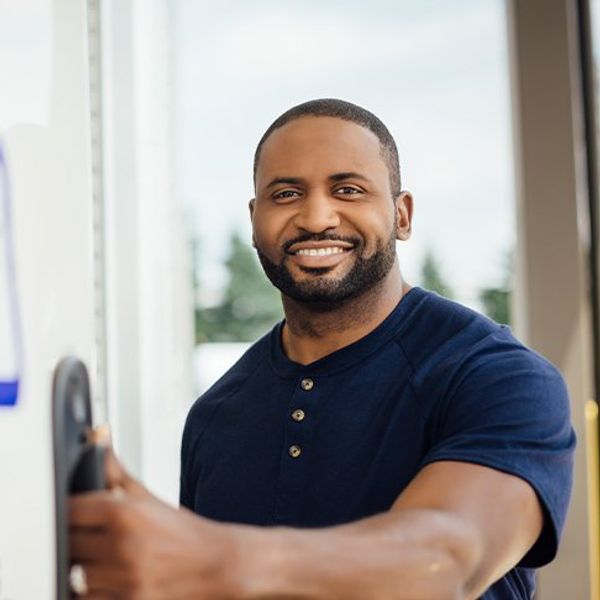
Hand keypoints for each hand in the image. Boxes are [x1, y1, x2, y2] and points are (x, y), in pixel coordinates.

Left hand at [69, 436, 238, 598]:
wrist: (215, 564)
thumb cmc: (182, 532)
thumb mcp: (148, 497)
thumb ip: (116, 473)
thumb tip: (98, 441)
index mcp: (125, 513)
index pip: (70, 510)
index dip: (70, 511)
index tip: (76, 513)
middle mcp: (122, 545)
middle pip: (68, 543)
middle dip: (75, 539)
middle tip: (89, 537)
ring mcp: (123, 578)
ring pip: (74, 575)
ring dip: (81, 569)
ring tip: (99, 560)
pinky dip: (90, 592)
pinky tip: (104, 581)